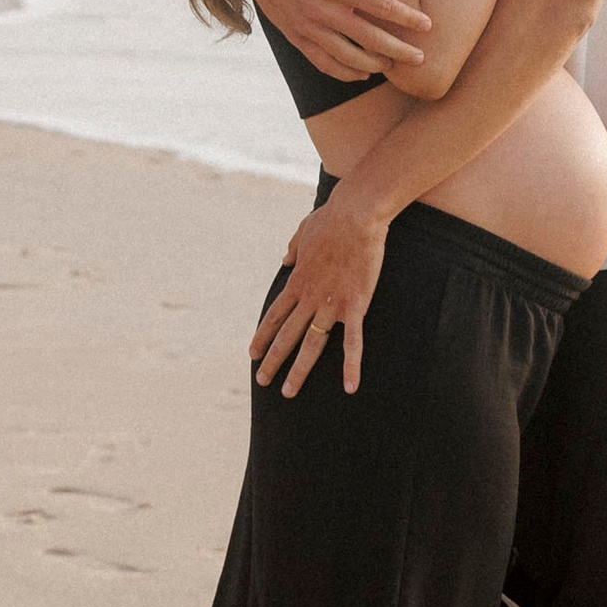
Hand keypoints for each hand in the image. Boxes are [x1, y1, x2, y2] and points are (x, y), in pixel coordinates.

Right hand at [241, 0, 431, 81]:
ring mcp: (307, 27)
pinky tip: (362, 74)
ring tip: (392, 66)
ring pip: (346, 57)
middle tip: (420, 58)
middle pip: (368, 38)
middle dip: (397, 50)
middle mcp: (321, 10)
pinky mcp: (296, 37)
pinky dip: (344, 72)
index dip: (406, 17)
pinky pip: (323, 62)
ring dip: (372, 65)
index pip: (379, 5)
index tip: (428, 25)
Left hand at [253, 189, 390, 395]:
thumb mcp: (303, 231)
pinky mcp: (354, 306)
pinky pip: (352, 343)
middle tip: (262, 381)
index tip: (252, 353)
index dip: (262, 336)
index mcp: (297, 281)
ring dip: (298, 370)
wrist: (354, 214)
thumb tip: (286, 260)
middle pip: (286, 336)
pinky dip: (351, 366)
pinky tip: (349, 387)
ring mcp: (330, 304)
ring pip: (311, 345)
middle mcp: (309, 297)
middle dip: (273, 360)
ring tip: (288, 392)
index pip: (275, 315)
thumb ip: (293, 249)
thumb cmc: (332, 219)